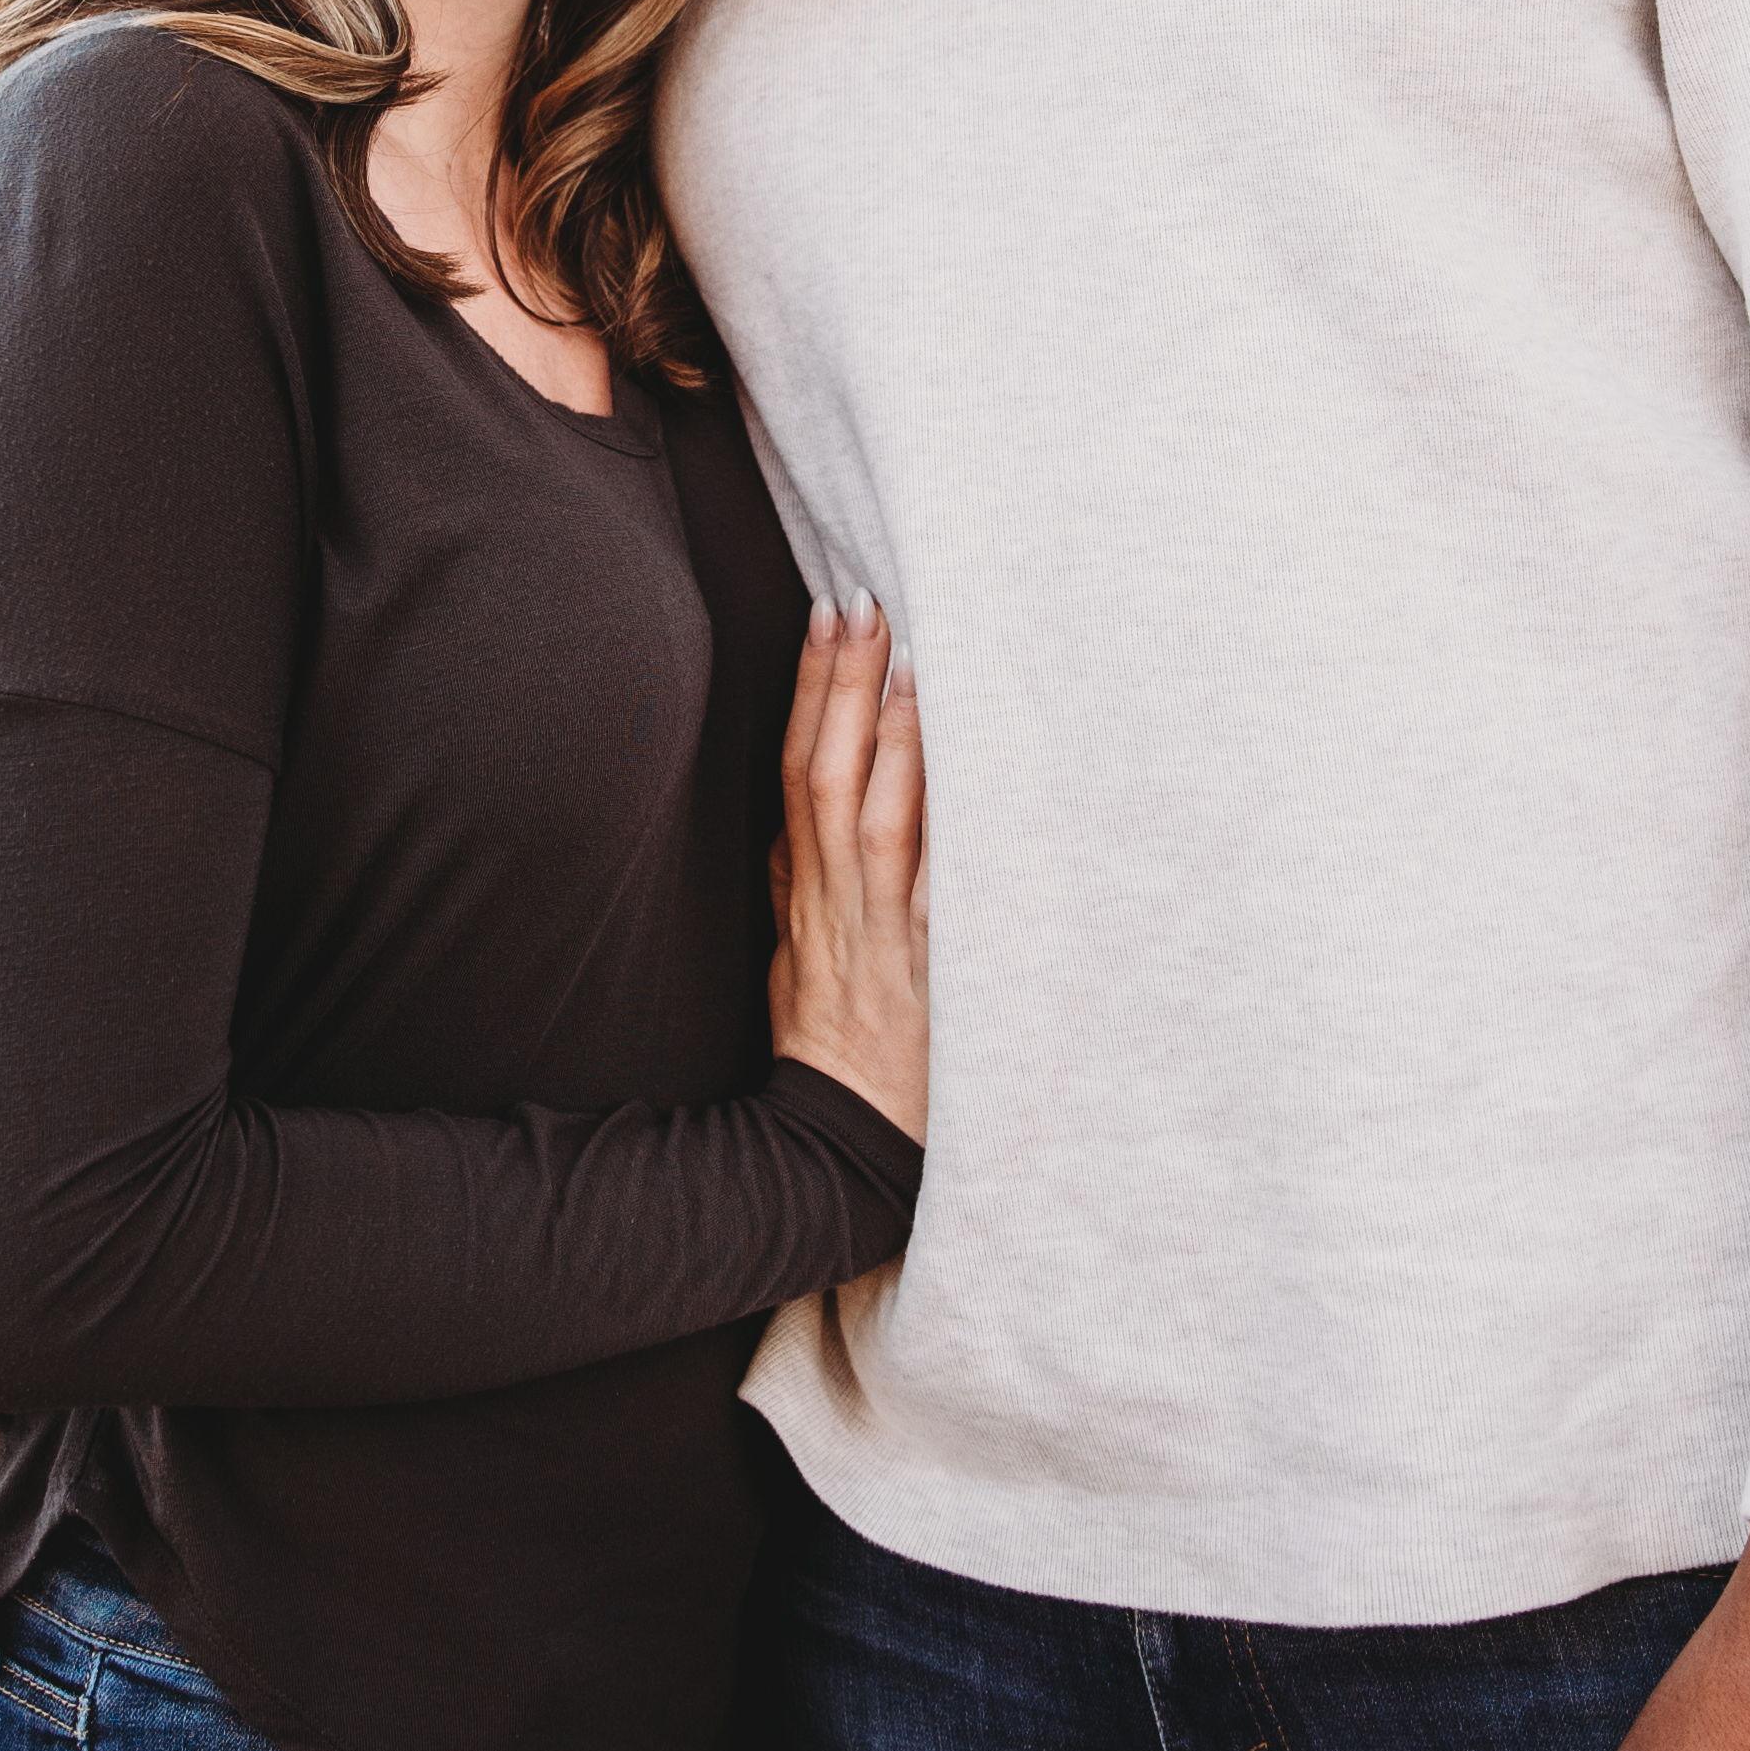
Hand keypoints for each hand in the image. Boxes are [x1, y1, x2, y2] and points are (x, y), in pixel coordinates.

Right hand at [767, 600, 928, 1148]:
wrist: (840, 1146)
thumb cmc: (835, 1049)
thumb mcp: (799, 957)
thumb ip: (804, 884)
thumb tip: (799, 819)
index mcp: (801, 892)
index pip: (796, 770)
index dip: (811, 692)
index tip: (828, 617)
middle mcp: (827, 900)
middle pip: (821, 773)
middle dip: (838, 684)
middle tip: (859, 604)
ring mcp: (870, 930)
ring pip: (864, 812)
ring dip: (882, 732)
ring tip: (905, 658)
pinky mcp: (917, 966)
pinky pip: (920, 879)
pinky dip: (930, 815)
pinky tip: (953, 762)